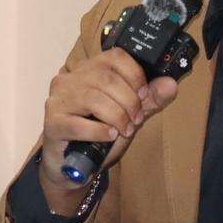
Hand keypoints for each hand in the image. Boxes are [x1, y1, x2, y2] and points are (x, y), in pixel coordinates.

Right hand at [39, 48, 177, 213]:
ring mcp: (57, 101)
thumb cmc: (100, 134)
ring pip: (93, 99)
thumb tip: (171, 84)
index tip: (143, 95)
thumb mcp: (130, 113)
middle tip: (136, 120)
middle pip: (106, 79)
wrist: (73, 165)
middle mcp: (70, 79)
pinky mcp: (52, 124)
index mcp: (89, 70)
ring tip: (125, 130)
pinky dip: (99, 131)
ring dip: (117, 117)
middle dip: (129, 101)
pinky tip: (109, 136)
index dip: (134, 74)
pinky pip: (78, 124)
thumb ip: (149, 98)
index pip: (114, 57)